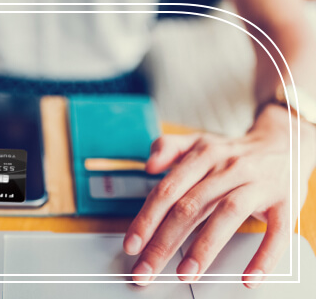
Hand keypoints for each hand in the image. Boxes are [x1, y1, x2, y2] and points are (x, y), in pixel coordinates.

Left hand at [123, 104, 315, 287]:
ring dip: (204, 247)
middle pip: (190, 206)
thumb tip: (148, 165)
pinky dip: (264, 255)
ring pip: (227, 215)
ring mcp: (257, 184)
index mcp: (203, 156)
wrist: (287, 142)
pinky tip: (248, 277)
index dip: (147, 219)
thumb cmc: (234, 152)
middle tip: (147, 270)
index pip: (168, 190)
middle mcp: (228, 168)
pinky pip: (277, 231)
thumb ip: (169, 147)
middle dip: (164, 242)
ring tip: (184, 274)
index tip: (132, 245)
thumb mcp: (199, 141)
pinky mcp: (285, 202)